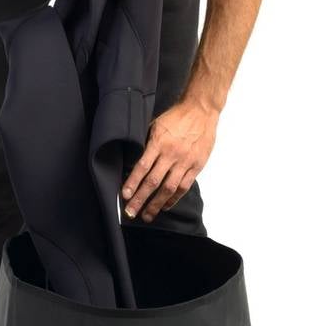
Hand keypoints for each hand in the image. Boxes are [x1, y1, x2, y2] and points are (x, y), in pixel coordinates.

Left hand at [121, 97, 219, 222]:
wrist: (201, 110)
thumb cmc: (176, 117)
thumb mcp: (156, 124)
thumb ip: (147, 143)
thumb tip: (134, 160)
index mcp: (159, 142)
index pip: (142, 167)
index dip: (132, 182)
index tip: (124, 195)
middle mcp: (171, 154)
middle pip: (153, 182)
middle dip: (140, 199)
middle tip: (131, 212)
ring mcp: (185, 161)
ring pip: (169, 188)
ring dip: (156, 204)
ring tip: (147, 215)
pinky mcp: (196, 166)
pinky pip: (183, 186)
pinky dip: (173, 198)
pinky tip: (165, 205)